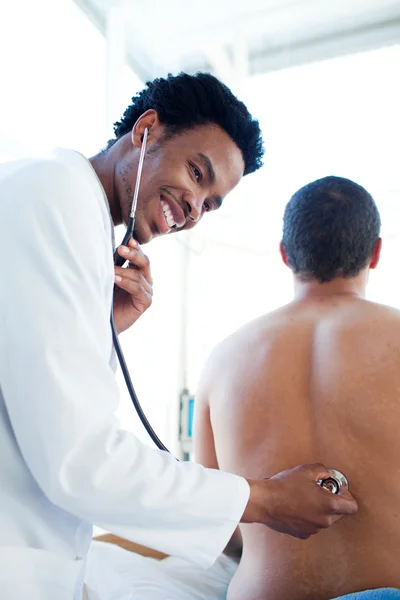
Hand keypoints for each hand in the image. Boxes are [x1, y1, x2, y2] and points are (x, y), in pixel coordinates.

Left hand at [113, 239, 152, 333]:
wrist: (102, 321)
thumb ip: (112, 266)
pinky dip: (127, 283)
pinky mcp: (145, 303)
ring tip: (110, 270)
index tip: (129, 240)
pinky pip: (138, 289)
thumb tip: (109, 250)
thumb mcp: (108, 278)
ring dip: (123, 271)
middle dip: (133, 254)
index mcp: (137, 272)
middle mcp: (145, 280)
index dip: (136, 248)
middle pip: (144, 262)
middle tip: (120, 249)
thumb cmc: (105, 298)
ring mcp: (147, 291)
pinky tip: (116, 280)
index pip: (140, 256)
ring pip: (139, 275)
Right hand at [243, 463, 357, 538]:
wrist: (265, 502)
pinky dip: (309, 517)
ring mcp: (313, 530)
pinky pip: (312, 525)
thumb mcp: (306, 470)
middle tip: (320, 490)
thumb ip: (323, 471)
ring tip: (306, 497)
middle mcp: (324, 521)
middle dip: (333, 502)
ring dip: (320, 510)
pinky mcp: (302, 534)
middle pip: (339, 513)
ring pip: (325, 519)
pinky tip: (297, 506)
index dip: (347, 496)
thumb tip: (327, 475)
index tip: (338, 490)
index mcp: (330, 506)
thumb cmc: (285, 486)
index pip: (352, 507)